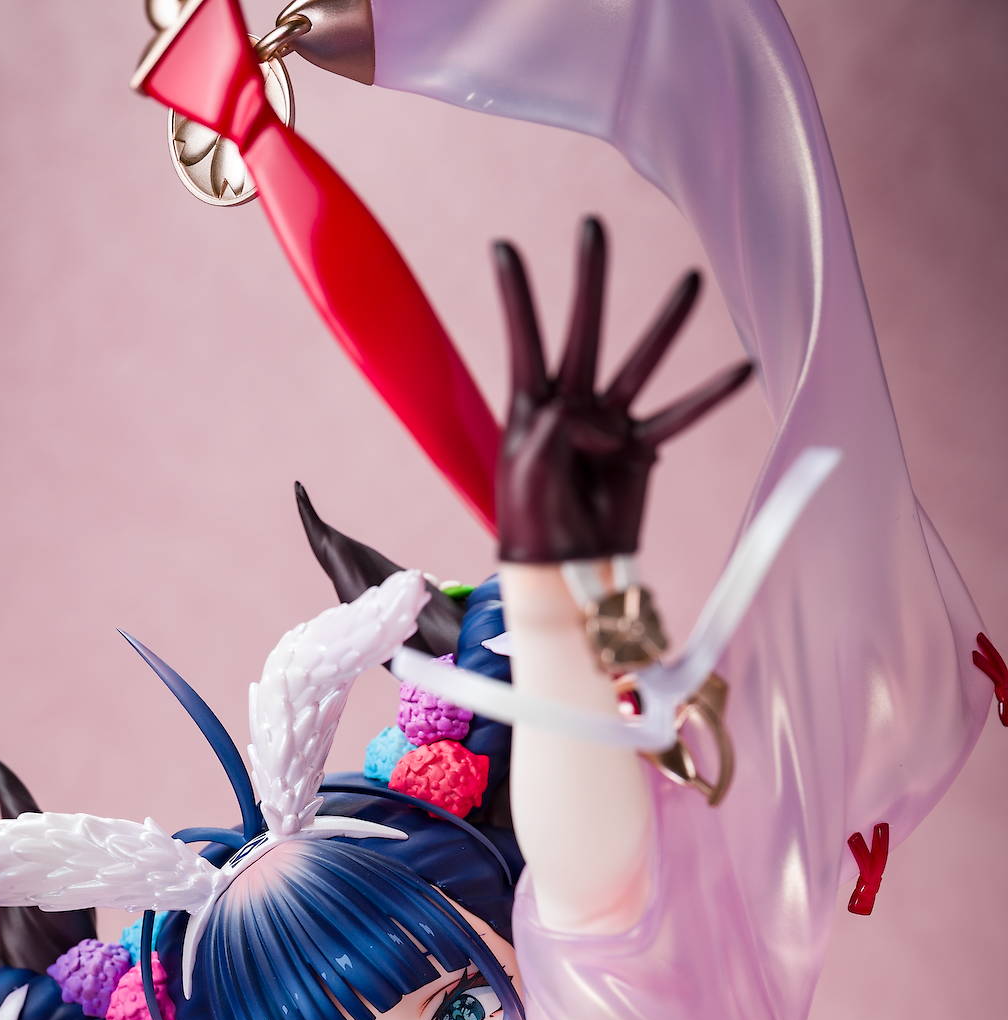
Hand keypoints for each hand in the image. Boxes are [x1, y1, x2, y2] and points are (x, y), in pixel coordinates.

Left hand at [494, 216, 753, 563]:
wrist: (563, 570)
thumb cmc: (533, 522)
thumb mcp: (530, 468)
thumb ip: (557, 428)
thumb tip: (604, 419)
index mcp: (529, 404)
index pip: (524, 338)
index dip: (516, 295)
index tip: (501, 245)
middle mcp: (571, 403)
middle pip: (585, 328)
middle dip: (590, 278)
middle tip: (592, 225)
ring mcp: (609, 422)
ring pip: (641, 361)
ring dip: (666, 324)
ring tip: (692, 281)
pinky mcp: (640, 449)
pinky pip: (679, 416)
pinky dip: (710, 397)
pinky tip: (742, 369)